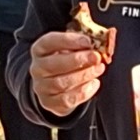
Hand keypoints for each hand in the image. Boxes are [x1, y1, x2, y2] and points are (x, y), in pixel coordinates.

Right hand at [28, 5, 111, 119]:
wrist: (54, 86)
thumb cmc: (65, 61)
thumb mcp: (70, 47)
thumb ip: (81, 40)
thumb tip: (102, 36)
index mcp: (39, 50)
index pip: (49, 42)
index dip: (68, 40)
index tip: (88, 41)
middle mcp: (37, 68)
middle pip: (54, 65)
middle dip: (78, 60)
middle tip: (96, 56)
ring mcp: (41, 87)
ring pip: (61, 83)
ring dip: (83, 75)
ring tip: (99, 68)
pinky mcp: (50, 103)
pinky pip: (67, 99)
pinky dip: (83, 92)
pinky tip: (94, 83)